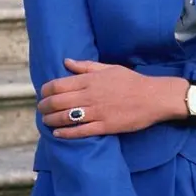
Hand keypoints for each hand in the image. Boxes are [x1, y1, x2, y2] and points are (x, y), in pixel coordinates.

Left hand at [38, 60, 187, 137]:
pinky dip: (65, 133)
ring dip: (51, 120)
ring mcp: (97, 112)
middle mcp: (90, 96)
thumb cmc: (132, 81)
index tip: (43, 93)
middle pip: (58, 102)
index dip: (46, 90)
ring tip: (46, 120)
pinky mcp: (104, 126)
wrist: (154, 97)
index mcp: (90, 80)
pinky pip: (79, 131)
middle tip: (41, 109)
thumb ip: (86, 66)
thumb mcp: (110, 68)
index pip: (58, 85)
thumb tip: (66, 61)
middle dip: (45, 106)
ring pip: (65, 118)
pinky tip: (58, 133)